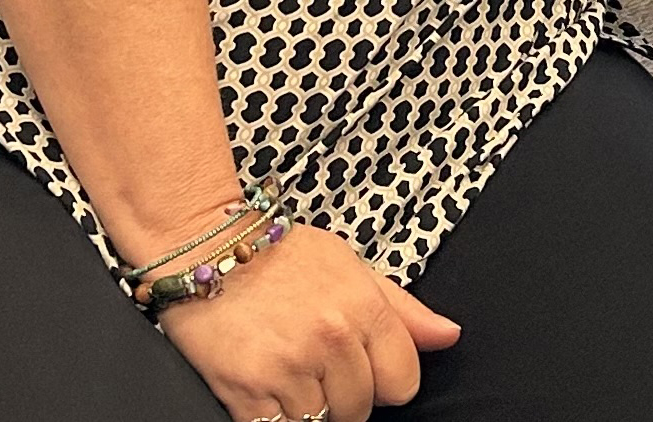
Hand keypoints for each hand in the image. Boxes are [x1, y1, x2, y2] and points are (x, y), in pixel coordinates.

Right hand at [157, 221, 460, 421]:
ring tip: (285, 365)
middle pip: (360, 410)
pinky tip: (265, 383)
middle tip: (310, 358)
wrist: (204, 246)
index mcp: (361, 304)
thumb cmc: (278, 254)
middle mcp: (331, 336)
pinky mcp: (249, 392)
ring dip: (304, 406)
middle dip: (340, 393)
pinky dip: (274, 416)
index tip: (359, 365)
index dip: (382, 379)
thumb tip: (449, 336)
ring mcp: (291, 367)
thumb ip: (402, 309)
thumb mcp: (348, 265)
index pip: (403, 381)